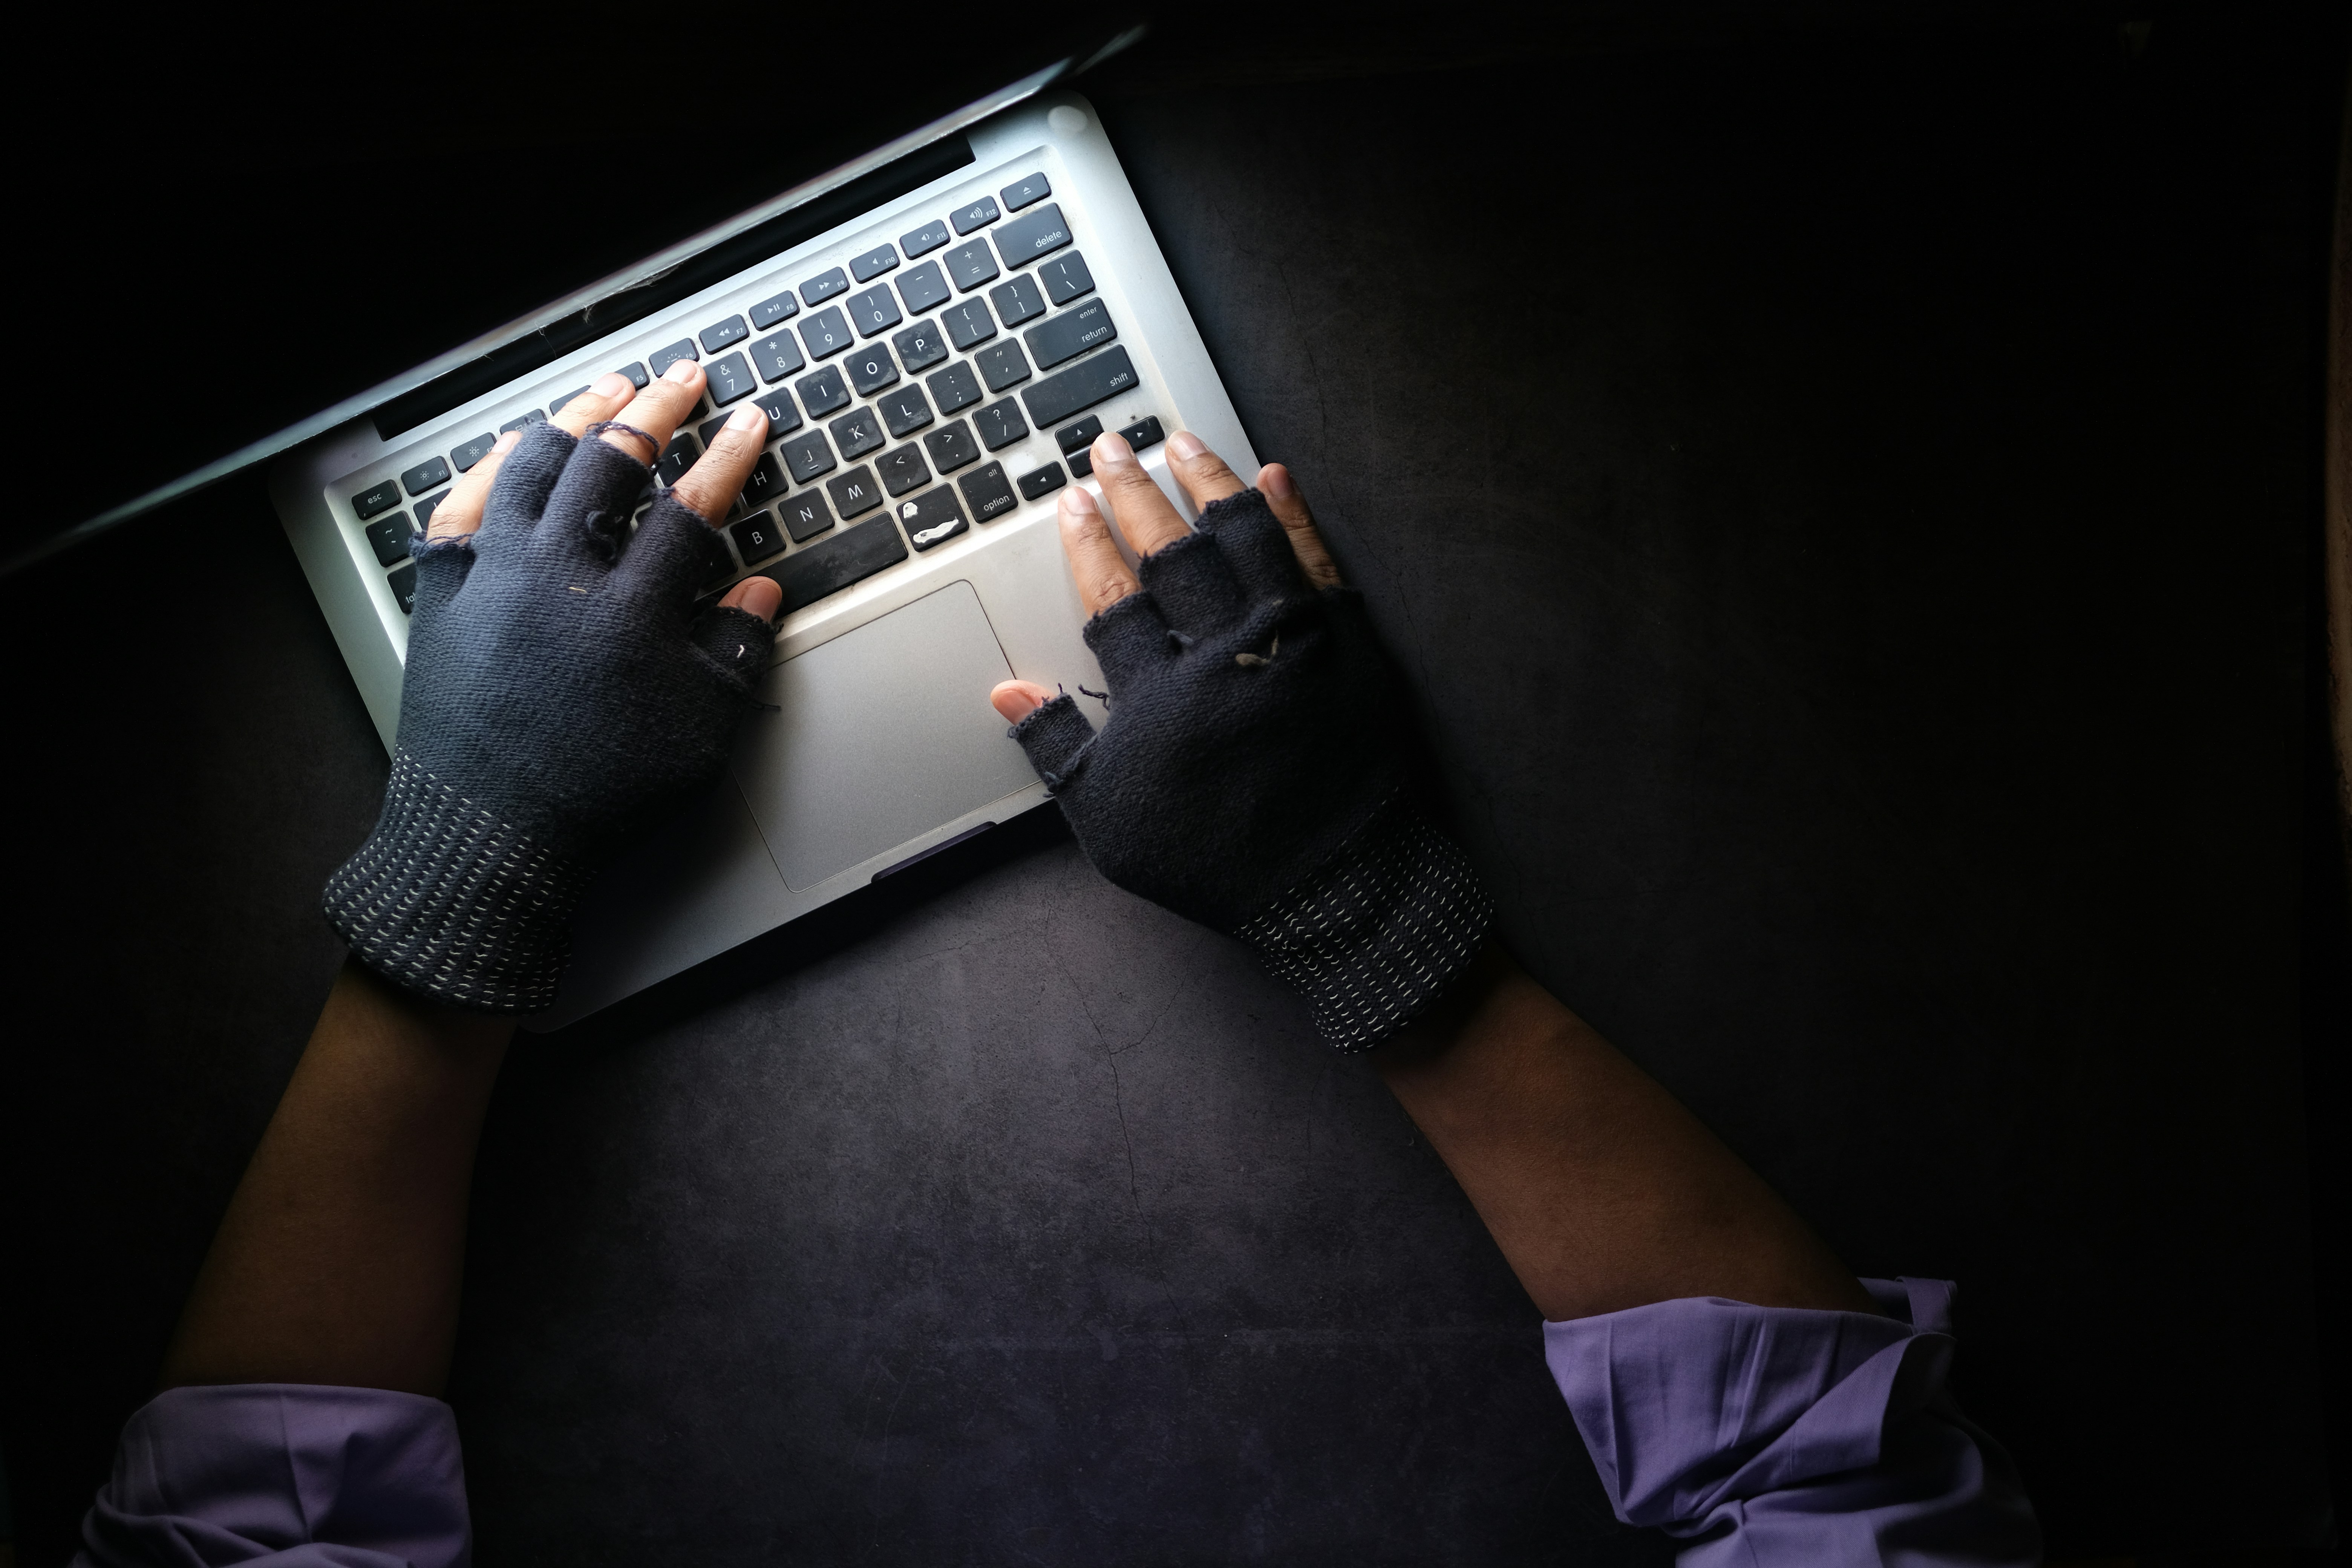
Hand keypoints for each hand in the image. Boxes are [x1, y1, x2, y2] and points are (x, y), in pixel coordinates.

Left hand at [324, 361, 784, 1012]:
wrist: (489, 840)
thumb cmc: (600, 797)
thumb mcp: (698, 735)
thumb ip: (735, 653)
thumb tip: (761, 590)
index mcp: (631, 610)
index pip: (693, 507)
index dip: (729, 458)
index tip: (751, 422)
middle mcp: (560, 576)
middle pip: (613, 462)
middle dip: (658, 411)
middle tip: (685, 380)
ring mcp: (494, 575)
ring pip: (536, 463)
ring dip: (578, 417)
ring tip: (609, 392)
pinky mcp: (444, 590)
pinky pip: (465, 501)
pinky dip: (495, 463)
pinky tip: (518, 444)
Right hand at [986, 429, 1492, 1050]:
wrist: (1338, 890)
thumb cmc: (1217, 861)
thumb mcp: (1114, 823)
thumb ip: (1059, 751)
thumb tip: (1006, 693)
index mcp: (1161, 695)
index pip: (1112, 595)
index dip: (1087, 542)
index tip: (1071, 501)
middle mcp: (1226, 653)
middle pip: (1171, 551)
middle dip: (1134, 492)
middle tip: (1110, 448)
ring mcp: (1294, 641)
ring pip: (1245, 537)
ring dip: (1209, 482)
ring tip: (1182, 441)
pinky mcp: (1352, 644)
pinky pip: (1319, 560)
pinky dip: (1295, 513)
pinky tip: (1275, 476)